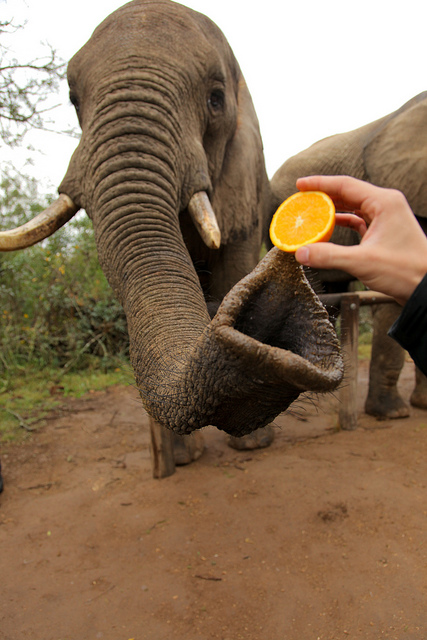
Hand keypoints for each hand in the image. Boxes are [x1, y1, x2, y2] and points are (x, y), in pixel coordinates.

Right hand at [294, 175, 426, 305]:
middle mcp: (385, 205)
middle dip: (323, 196)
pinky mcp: (384, 232)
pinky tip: (327, 228)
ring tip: (310, 213)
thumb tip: (300, 252)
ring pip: (353, 207)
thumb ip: (329, 256)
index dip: (320, 183)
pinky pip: (358, 221)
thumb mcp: (362, 262)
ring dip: (332, 210)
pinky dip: (342, 224)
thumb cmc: (405, 271)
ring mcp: (386, 218)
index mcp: (384, 202)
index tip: (299, 185)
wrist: (426, 288)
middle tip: (301, 200)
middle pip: (348, 193)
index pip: (346, 185)